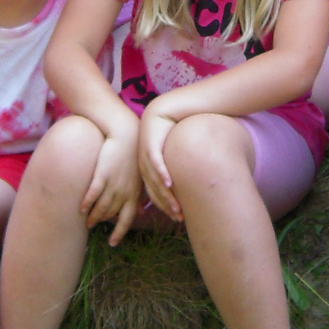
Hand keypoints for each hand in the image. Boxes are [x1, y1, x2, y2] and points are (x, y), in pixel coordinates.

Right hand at [81, 128, 143, 244]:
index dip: (120, 233)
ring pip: (102, 207)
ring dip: (93, 216)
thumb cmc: (131, 155)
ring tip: (86, 221)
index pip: (127, 219)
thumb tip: (139, 211)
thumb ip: (136, 194)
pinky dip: (87, 203)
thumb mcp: (138, 177)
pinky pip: (93, 193)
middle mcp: (125, 192)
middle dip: (102, 222)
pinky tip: (81, 208)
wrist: (125, 134)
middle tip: (91, 226)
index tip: (113, 243)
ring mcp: (114, 183)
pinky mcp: (103, 174)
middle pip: (111, 214)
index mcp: (134, 193)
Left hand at [135, 104, 181, 223]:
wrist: (161, 111)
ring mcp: (146, 157)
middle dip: (167, 206)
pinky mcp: (151, 146)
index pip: (155, 194)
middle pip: (155, 191)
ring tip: (176, 207)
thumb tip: (184, 185)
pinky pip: (157, 163)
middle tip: (179, 218)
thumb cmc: (168, 134)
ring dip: (166, 195)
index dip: (165, 207)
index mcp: (147, 171)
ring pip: (156, 181)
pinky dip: (162, 174)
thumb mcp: (169, 154)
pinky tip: (170, 183)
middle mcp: (144, 167)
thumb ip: (173, 170)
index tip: (177, 217)